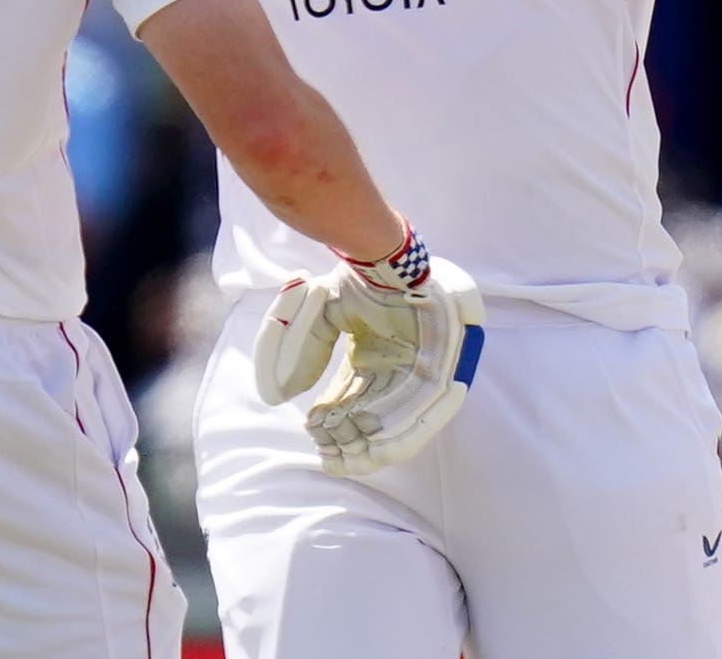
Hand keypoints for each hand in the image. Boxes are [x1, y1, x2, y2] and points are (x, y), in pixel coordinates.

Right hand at [251, 226, 484, 476]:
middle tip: (332, 458)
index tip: (313, 438)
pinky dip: (408, 434)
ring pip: (400, 423)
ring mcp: (422, 372)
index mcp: (371, 358)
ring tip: (351, 461)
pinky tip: (383, 451)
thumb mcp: (316, 317)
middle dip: (351, 442)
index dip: (332, 424)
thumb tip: (277, 397)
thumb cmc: (357, 283)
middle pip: (374, 420)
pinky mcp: (445, 372)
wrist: (388, 260)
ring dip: (375, 445)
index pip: (350, 402)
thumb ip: (296, 351)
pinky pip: (430, 415)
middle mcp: (396, 370)